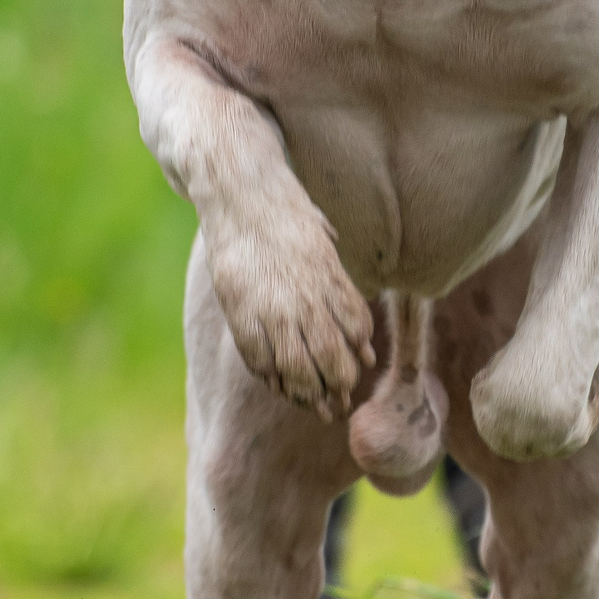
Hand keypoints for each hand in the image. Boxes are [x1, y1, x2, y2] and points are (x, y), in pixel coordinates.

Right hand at [205, 223, 375, 418]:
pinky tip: (278, 387)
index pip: (357, 330)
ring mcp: (272, 307)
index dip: (358, 358)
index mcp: (332, 277)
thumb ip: (338, 283)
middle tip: (338, 404)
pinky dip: (271, 379)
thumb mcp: (323, 243)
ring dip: (308, 394)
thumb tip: (356, 326)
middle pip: (332, 358)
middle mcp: (306, 297)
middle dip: (339, 388)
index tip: (358, 373)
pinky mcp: (240, 312)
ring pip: (298, 368)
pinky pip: (259, 360)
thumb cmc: (284, 214)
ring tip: (313, 405)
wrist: (239, 193)